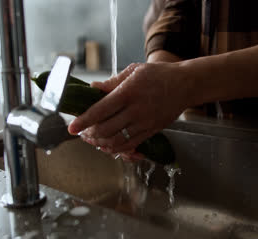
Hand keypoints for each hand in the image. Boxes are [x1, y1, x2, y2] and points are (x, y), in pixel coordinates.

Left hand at [68, 62, 188, 153]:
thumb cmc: (159, 75)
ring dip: (100, 142)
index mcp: (128, 92)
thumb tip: (92, 88)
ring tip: (93, 139)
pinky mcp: (152, 130)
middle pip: (105, 129)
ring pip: (116, 140)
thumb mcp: (134, 71)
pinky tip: (108, 145)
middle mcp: (136, 109)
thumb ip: (112, 82)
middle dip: (90, 134)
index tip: (72, 127)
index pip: (100, 110)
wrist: (186, 85)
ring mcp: (144, 122)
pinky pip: (130, 145)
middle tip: (82, 132)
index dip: (83, 121)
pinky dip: (116, 148)